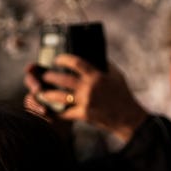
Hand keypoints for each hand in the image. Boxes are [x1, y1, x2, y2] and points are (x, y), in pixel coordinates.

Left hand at [27, 56, 148, 142]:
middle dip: (49, 76)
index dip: (63, 59)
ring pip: (59, 96)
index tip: (57, 59)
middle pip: (62, 79)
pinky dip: (55, 112)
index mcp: (96, 76)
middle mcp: (89, 88)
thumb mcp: (116, 75)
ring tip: (42, 91)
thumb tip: (93, 54)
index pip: (76, 63)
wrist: (128, 117)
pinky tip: (48, 110)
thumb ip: (104, 64)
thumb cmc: (122, 94)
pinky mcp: (84, 115)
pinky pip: (65, 113)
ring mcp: (85, 102)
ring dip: (47, 94)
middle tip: (45, 76)